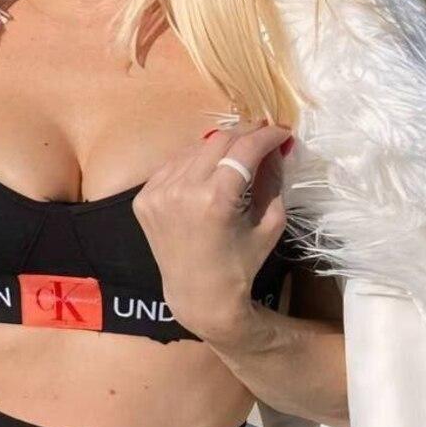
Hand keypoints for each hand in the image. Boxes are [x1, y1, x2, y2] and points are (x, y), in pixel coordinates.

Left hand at [132, 121, 291, 341]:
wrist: (198, 295)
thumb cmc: (241, 264)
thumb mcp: (269, 223)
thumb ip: (273, 179)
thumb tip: (275, 146)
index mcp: (215, 200)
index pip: (245, 149)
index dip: (266, 135)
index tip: (281, 131)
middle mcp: (182, 190)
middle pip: (219, 141)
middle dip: (245, 134)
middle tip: (262, 135)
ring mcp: (158, 193)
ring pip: (194, 149)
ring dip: (219, 146)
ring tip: (237, 151)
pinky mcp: (144, 198)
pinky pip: (173, 165)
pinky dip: (194, 162)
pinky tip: (208, 170)